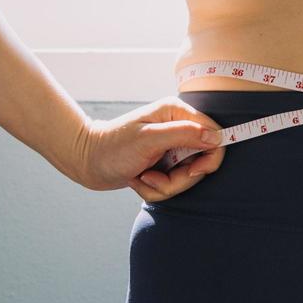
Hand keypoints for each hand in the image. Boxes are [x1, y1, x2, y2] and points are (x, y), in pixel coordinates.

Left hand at [74, 96, 224, 201]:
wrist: (86, 162)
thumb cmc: (113, 148)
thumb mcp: (149, 139)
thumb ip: (184, 135)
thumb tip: (216, 137)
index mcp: (177, 114)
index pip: (214, 135)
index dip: (209, 158)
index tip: (191, 172)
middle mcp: (178, 129)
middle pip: (202, 162)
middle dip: (178, 179)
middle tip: (154, 176)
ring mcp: (172, 148)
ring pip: (187, 178)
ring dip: (164, 186)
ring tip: (142, 177)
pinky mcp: (164, 164)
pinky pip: (173, 185)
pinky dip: (155, 188)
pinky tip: (138, 179)